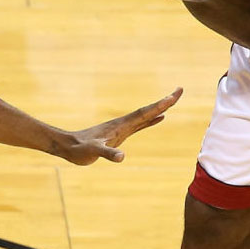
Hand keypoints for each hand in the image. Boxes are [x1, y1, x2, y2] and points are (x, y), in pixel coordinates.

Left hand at [58, 88, 182, 164]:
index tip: (174, 96)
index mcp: (121, 125)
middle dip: (165, 102)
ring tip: (173, 102)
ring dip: (160, 109)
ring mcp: (122, 128)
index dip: (160, 106)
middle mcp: (124, 123)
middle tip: (180, 90)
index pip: (145, 113)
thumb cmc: (80, 149)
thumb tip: (121, 157)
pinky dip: (151, 121)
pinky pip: (140, 125)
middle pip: (149, 110)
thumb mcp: (95, 152)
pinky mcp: (120, 134)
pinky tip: (158, 119)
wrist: (69, 147)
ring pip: (146, 116)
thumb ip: (108, 154)